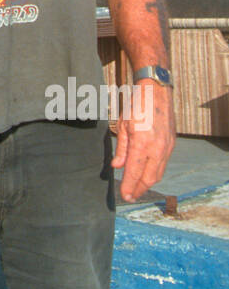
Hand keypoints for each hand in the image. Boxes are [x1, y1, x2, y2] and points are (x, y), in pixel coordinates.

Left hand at [112, 81, 175, 202]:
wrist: (156, 91)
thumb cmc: (136, 105)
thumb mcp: (122, 125)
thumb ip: (121, 149)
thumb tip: (117, 166)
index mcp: (142, 144)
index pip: (135, 173)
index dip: (129, 187)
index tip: (124, 195)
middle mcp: (157, 148)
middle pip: (149, 178)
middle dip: (139, 189)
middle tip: (130, 196)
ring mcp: (167, 146)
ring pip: (158, 173)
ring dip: (148, 183)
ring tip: (137, 189)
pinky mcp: (171, 143)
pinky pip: (163, 163)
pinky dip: (155, 172)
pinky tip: (147, 174)